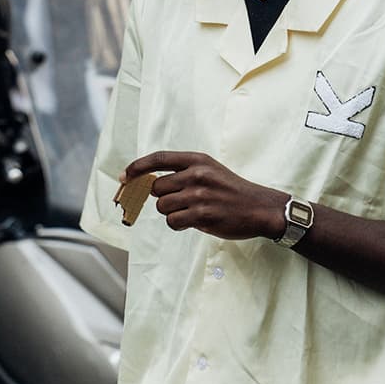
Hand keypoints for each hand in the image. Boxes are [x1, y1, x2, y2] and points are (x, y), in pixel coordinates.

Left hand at [125, 151, 287, 240]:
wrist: (260, 208)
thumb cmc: (232, 191)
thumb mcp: (210, 170)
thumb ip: (184, 173)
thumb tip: (149, 184)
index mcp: (198, 160)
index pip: (158, 159)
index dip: (137, 167)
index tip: (125, 176)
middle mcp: (197, 174)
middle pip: (156, 188)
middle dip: (162, 198)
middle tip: (179, 203)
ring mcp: (200, 195)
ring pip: (163, 206)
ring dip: (171, 213)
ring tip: (190, 212)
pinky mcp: (203, 215)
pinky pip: (173, 221)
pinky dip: (177, 224)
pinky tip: (192, 222)